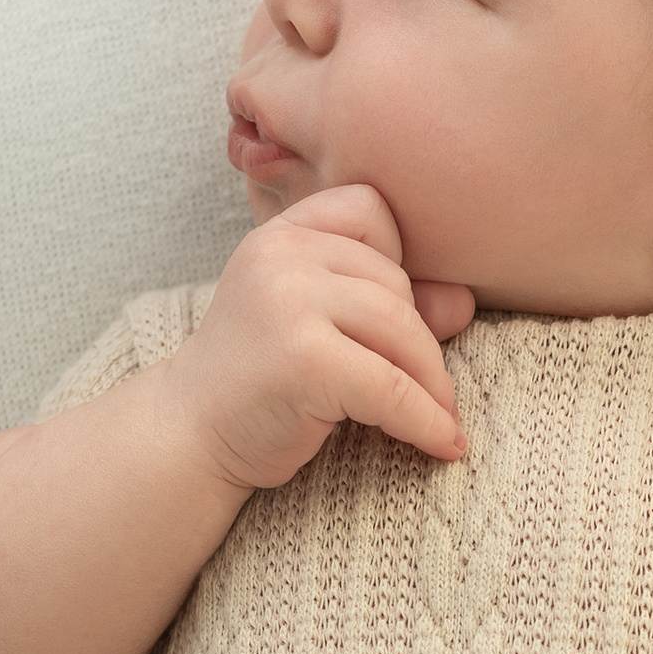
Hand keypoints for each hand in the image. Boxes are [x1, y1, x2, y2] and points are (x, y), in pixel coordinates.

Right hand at [171, 183, 476, 490]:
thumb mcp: (315, 326)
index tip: (392, 314)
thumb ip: (382, 305)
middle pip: (395, 281)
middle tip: (428, 387)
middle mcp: (281, 257)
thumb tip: (464, 303)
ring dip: (433, 382)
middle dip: (420, 339)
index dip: (396, 257)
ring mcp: (289, 304)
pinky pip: (393, 388)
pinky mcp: (305, 360)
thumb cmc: (257, 381)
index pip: (369, 209)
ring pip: (402, 330)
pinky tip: (444, 444)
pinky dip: (427, 421)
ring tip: (442, 418)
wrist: (187, 437)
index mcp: (279, 235)